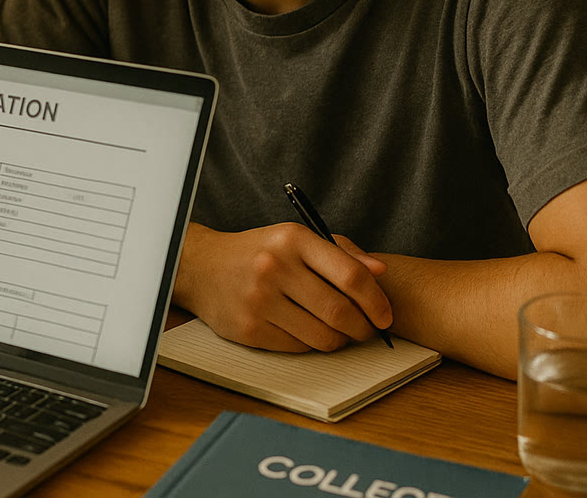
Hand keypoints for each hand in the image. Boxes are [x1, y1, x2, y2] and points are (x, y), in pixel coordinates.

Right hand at [173, 221, 391, 351]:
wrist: (201, 266)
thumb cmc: (258, 252)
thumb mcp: (295, 239)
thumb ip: (341, 252)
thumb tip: (380, 272)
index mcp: (293, 239)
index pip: (350, 275)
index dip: (376, 301)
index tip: (385, 316)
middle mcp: (274, 267)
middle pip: (340, 312)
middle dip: (362, 328)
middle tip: (366, 331)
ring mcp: (259, 300)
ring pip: (322, 336)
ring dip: (339, 340)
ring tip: (337, 332)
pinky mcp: (249, 329)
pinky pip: (297, 347)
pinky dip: (310, 345)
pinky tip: (305, 331)